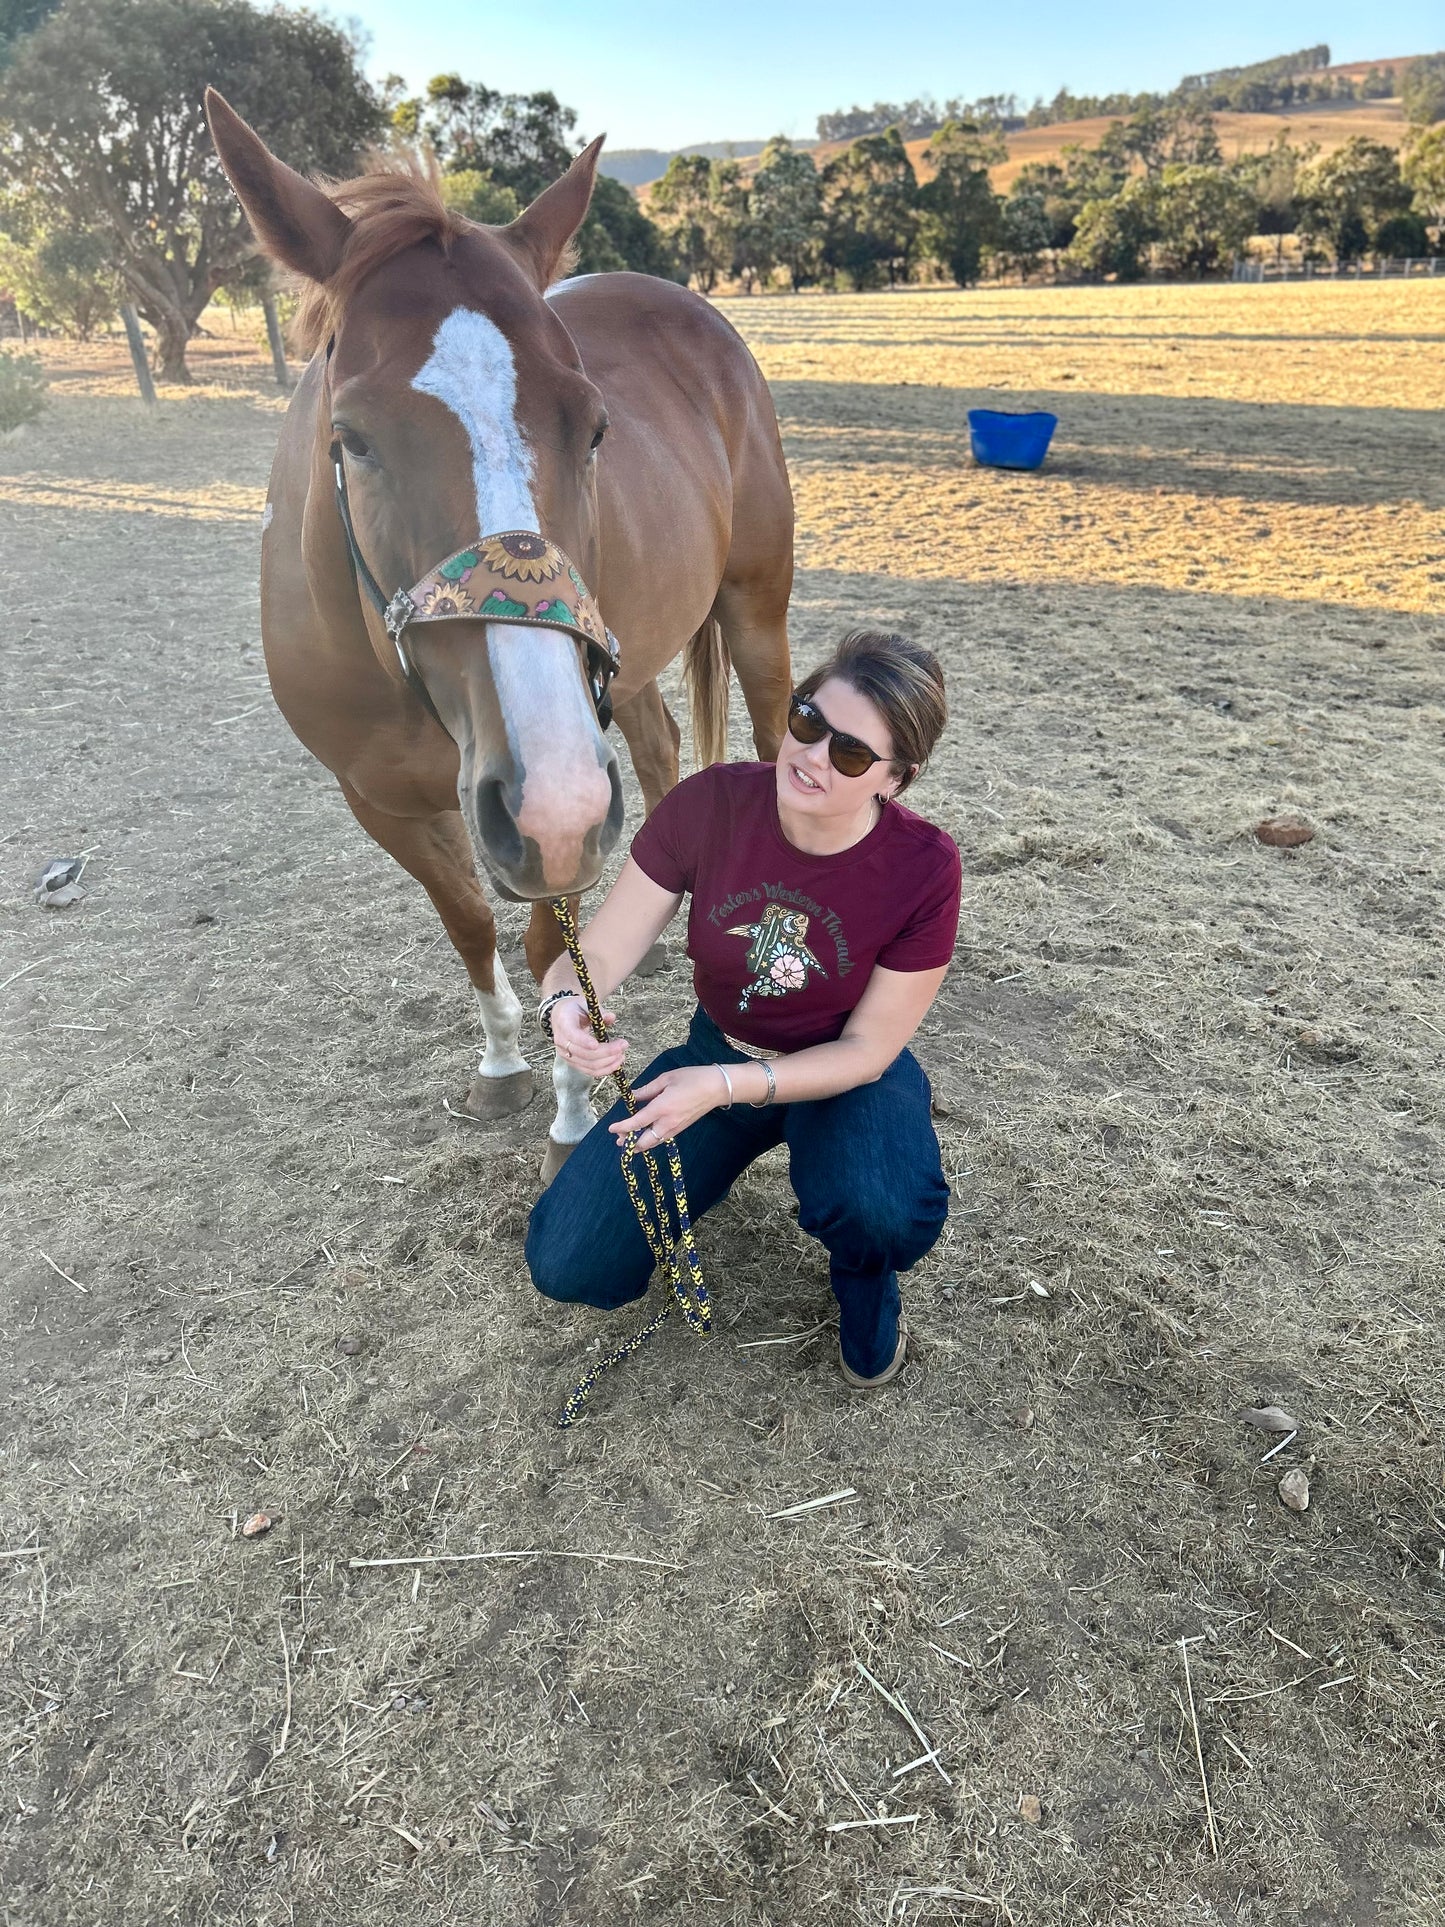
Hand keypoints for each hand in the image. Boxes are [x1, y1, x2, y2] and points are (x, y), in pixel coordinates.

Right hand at [550, 993, 627, 1079]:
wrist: (562, 1016)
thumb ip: (599, 1011)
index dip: (584, 1042)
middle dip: (607, 1052)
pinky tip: (616, 1062)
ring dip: (609, 1062)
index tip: (597, 1044)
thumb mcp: (585, 1004)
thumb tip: (611, 1017)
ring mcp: (567, 1055)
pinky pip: (590, 1071)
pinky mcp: (574, 1063)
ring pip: (590, 1065)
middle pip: (585, 1054)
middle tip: (623, 1045)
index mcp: (564, 1024)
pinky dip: (605, 1069)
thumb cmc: (574, 1009)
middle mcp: (562, 1042)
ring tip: (622, 1054)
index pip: (572, 1036)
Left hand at [607, 1065, 726, 1151]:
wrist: (716, 1088)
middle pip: (644, 1141)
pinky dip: (651, 1139)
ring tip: (629, 1141)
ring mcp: (675, 1128)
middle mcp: (667, 1122)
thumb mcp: (666, 1079)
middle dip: (630, 1143)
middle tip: (619, 1140)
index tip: (611, 1129)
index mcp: (662, 1107)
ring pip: (654, 1142)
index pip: (637, 1122)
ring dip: (640, 1144)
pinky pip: (662, 1138)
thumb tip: (632, 1096)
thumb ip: (647, 1090)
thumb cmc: (692, 1078)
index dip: (622, 1127)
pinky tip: (646, 1134)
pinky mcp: (681, 1128)